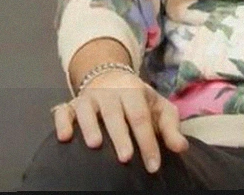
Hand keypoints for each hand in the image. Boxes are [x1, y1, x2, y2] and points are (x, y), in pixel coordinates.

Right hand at [51, 70, 188, 173]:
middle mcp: (109, 93)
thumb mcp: (159, 108)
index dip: (148, 142)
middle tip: (126, 158)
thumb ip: (170, 128)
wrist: (111, 77)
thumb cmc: (139, 100)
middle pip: (115, 114)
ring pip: (87, 110)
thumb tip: (181, 148)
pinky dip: (62, 122)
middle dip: (121, 136)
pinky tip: (64, 137)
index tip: (153, 166)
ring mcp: (89, 98)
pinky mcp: (71, 105)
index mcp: (133, 91)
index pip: (141, 117)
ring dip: (90, 126)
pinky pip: (63, 111)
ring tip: (95, 145)